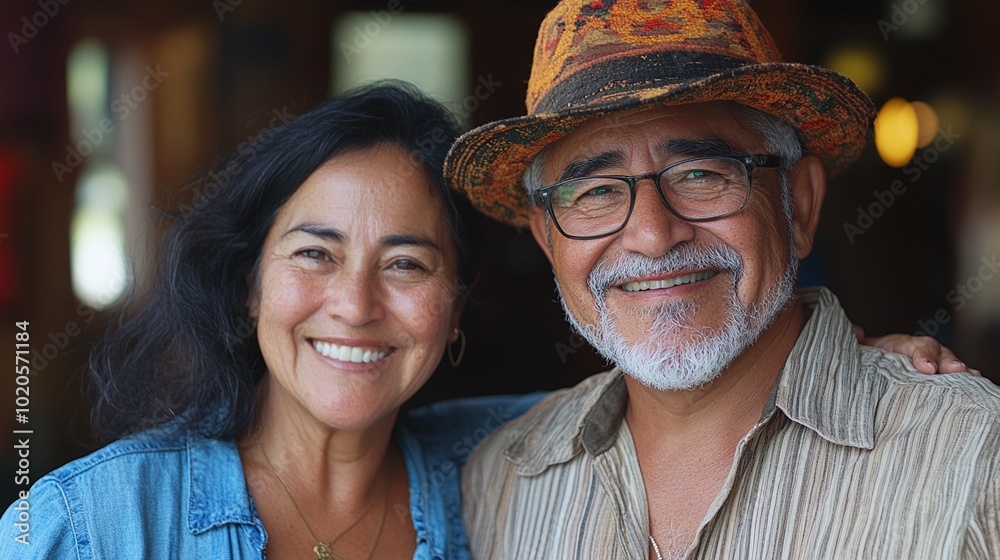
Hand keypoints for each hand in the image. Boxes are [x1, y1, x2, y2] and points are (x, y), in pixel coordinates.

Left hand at [854, 326, 980, 375]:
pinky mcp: (942, 378)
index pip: (919, 347)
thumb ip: (859, 342)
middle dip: (947, 362)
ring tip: (967, 376)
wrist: (879, 368)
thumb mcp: (866, 351)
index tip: (926, 368)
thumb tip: (856, 332)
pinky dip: (966, 378)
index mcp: (907, 345)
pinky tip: (975, 381)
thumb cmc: (876, 360)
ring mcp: (937, 364)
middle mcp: (926, 353)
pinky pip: (956, 377)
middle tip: (952, 370)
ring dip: (960, 371)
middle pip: (940, 354)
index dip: (924, 356)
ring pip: (952, 365)